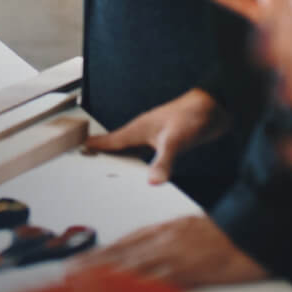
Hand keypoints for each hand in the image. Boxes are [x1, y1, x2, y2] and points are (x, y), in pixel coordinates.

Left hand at [71, 215, 266, 287]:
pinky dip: (138, 285)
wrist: (252, 233)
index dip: (102, 252)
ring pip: (132, 265)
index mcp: (164, 230)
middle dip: (95, 263)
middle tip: (71, 270)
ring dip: (106, 273)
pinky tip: (122, 290)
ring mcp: (173, 255)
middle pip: (121, 252)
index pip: (125, 242)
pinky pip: (156, 280)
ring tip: (84, 280)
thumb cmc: (224, 234)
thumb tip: (147, 256)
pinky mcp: (187, 270)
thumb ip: (166, 244)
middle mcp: (163, 240)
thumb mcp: (189, 232)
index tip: (82, 260)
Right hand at [84, 88, 225, 184]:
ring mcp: (154, 136)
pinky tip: (141, 171)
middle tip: (87, 164)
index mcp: (137, 129)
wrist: (214, 107)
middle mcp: (142, 132)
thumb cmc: (191, 116)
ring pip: (131, 150)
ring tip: (109, 171)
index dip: (94, 146)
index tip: (77, 150)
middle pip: (117, 146)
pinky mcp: (166, 141)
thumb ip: (163, 162)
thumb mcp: (174, 141)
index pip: (109, 140)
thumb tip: (153, 183)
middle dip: (102, 154)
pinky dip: (139, 163)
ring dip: (121, 159)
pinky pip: (145, 154)